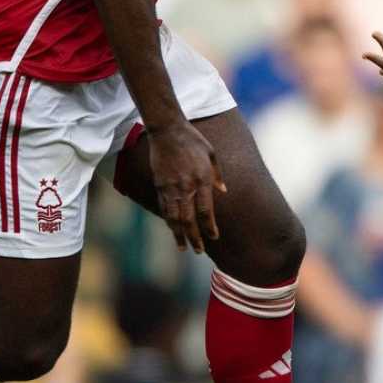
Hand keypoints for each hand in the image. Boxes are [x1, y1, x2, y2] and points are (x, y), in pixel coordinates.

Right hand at [147, 123, 225, 252]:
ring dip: (178, 234)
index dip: (209, 227)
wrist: (167, 130)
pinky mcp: (159, 185)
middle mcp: (186, 187)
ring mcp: (170, 187)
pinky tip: (172, 229)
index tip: (213, 238)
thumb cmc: (193, 140)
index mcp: (202, 179)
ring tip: (182, 247)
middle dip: (194, 237)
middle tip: (198, 251)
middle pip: (189, 219)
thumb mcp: (211, 154)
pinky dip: (168, 220)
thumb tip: (223, 191)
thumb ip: (217, 174)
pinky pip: (164, 207)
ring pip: (174, 217)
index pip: (205, 211)